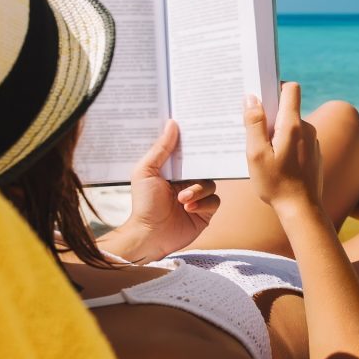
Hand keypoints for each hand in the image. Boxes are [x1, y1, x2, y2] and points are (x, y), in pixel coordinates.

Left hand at [110, 120, 218, 260]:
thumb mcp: (146, 171)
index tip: (198, 133)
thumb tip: (172, 124)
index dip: (192, 145)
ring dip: (197, 190)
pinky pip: (214, 201)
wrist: (150, 235)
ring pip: (210, 183)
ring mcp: (197, 197)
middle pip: (204, 166)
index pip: (188, 152)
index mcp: (173, 170)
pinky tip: (188, 209)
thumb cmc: (143, 204)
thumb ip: (160, 148)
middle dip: (198, 170)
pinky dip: (203, 203)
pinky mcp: (205, 212)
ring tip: (182, 199)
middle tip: (191, 172)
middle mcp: (187, 182)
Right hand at [243, 82, 322, 212]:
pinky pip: (297, 140)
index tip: (260, 97)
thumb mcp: (256, 154)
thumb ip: (254, 123)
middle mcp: (307, 129)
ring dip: (276, 133)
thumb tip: (251, 98)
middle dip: (270, 115)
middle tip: (252, 132)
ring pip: (291, 126)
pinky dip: (285, 145)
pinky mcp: (314, 154)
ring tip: (262, 153)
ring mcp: (313, 142)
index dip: (276, 87)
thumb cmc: (276, 184)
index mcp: (293, 125)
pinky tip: (275, 163)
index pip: (291, 89)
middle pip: (288, 108)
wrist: (301, 210)